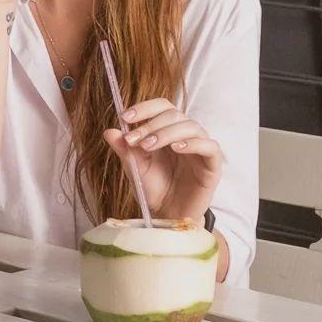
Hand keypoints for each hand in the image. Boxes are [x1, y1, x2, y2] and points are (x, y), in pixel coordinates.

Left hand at [103, 98, 223, 221]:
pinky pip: (210, 147)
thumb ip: (124, 149)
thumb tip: (109, 131)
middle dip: (151, 125)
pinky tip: (177, 148)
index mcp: (168, 130)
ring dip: (167, 133)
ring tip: (148, 145)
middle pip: (174, 115)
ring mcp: (201, 149)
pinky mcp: (212, 165)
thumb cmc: (154, 189)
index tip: (125, 117)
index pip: (162, 107)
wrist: (167, 215)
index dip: (145, 107)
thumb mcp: (134, 168)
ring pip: (191, 126)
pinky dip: (194, 144)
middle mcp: (186, 135)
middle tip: (134, 140)